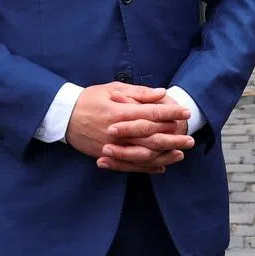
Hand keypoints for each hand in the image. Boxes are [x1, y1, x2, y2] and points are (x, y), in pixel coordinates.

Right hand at [65, 84, 193, 173]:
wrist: (65, 116)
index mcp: (121, 111)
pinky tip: (162, 166)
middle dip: (173, 137)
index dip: (170, 112)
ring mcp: (114, 147)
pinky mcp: (109, 156)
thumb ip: (138, 93)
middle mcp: (119, 131)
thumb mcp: (112, 88)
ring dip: (165, 154)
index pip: (151, 113)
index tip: (185, 112)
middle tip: (190, 138)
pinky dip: (149, 167)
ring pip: (145, 154)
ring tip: (181, 153)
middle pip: (152, 136)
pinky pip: (132, 165)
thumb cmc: (90, 98)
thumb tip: (160, 93)